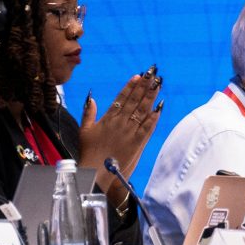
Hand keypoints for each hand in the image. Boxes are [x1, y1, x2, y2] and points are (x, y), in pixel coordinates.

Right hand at [78, 71, 162, 195]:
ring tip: (158, 85)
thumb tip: (92, 98)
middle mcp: (119, 122)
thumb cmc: (88, 152)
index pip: (121, 98)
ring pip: (142, 111)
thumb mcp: (84, 130)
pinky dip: (153, 118)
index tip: (138, 76)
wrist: (95, 170)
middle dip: (144, 86)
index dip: (130, 86)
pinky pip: (147, 128)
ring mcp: (129, 132)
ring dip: (151, 97)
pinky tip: (159, 109)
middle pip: (134, 101)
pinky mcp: (136, 143)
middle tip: (152, 74)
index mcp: (107, 118)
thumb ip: (88, 113)